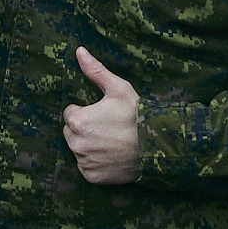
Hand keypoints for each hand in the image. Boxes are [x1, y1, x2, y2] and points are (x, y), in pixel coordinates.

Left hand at [62, 46, 142, 184]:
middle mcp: (76, 143)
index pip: (70, 113)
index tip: (102, 114)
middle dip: (84, 129)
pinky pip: (86, 168)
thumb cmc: (137, 115)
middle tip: (107, 128)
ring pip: (79, 150)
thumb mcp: (118, 88)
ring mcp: (84, 162)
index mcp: (77, 120)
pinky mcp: (92, 177)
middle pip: (71, 132)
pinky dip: (95, 163)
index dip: (86, 111)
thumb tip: (79, 51)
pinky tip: (111, 155)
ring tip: (111, 141)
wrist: (157, 146)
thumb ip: (95, 71)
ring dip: (89, 146)